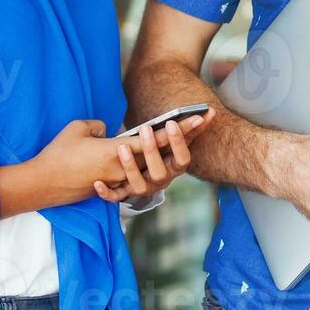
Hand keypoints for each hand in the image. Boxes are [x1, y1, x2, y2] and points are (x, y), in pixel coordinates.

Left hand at [93, 108, 213, 202]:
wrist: (142, 171)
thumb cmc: (160, 151)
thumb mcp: (173, 141)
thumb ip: (190, 128)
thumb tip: (212, 111)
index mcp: (175, 167)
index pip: (183, 159)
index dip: (179, 143)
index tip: (170, 123)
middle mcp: (161, 181)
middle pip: (160, 171)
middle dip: (152, 150)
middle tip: (145, 129)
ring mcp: (144, 188)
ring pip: (139, 185)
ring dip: (131, 167)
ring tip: (122, 147)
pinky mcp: (125, 193)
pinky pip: (116, 198)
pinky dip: (107, 194)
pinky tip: (98, 183)